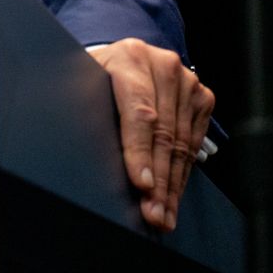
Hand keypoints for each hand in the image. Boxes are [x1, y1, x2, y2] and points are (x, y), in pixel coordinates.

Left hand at [89, 37, 214, 230]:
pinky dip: (182, 174)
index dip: (140, 152)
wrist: (122, 58)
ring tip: (163, 214)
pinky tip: (173, 195)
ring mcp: (187, 82)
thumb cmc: (95, 74)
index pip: (139, 113)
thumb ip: (82, 106)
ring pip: (182, 145)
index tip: (140, 184)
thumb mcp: (81, 81)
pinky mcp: (202, 98)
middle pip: (164, 135)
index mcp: (129, 58)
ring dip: (172, 185)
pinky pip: (194, 144)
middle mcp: (164, 67)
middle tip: (153, 213)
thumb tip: (71, 145)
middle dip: (157, 180)